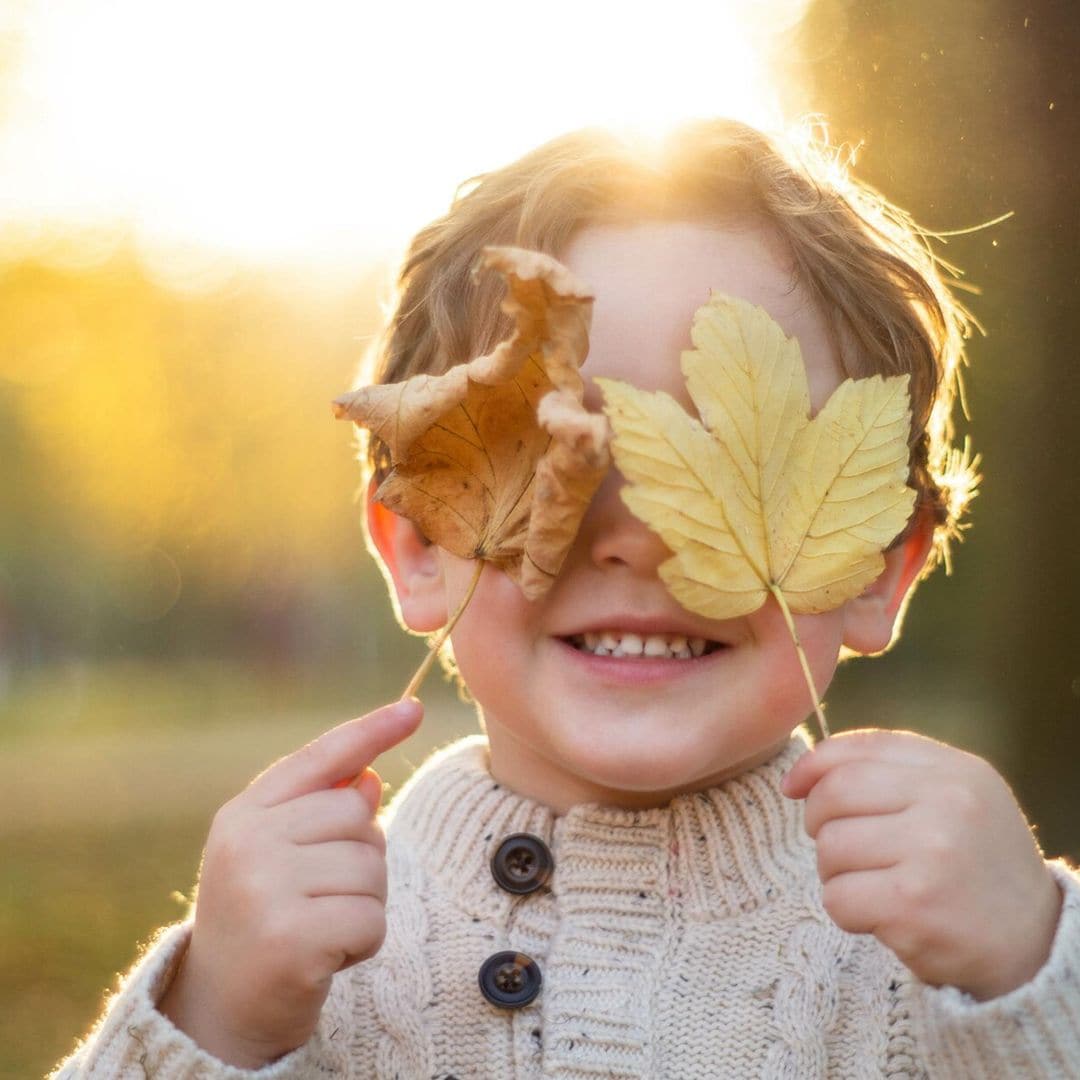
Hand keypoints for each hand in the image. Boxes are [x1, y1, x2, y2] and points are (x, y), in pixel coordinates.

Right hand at [158, 698, 422, 1066]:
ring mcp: (264, 889)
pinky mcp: (290, 938)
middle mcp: (247, 843)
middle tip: (321, 896)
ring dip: (364, 903)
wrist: (219, 1010)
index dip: (371, 732)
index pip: (320, 759)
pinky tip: (329, 956)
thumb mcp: (277, 854)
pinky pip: (372, 918)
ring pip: (371, 866)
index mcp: (243, 814)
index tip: (413, 708)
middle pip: (358, 814)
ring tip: (321, 926)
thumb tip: (370, 777)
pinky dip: (365, 941)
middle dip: (361, 856)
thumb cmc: (262, 918)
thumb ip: (320, 810)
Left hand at [781, 729, 1062, 1000]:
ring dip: (836, 873)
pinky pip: (838, 897)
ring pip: (830, 848)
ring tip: (873, 885)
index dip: (813, 766)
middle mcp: (947, 804)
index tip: (794, 787)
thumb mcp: (953, 796)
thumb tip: (799, 774)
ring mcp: (931, 854)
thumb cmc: (976, 862)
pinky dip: (847, 910)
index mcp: (955, 771)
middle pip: (833, 795)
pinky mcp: (913, 906)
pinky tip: (881, 915)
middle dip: (820, 823)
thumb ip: (887, 770)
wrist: (1034, 942)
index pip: (858, 749)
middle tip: (842, 848)